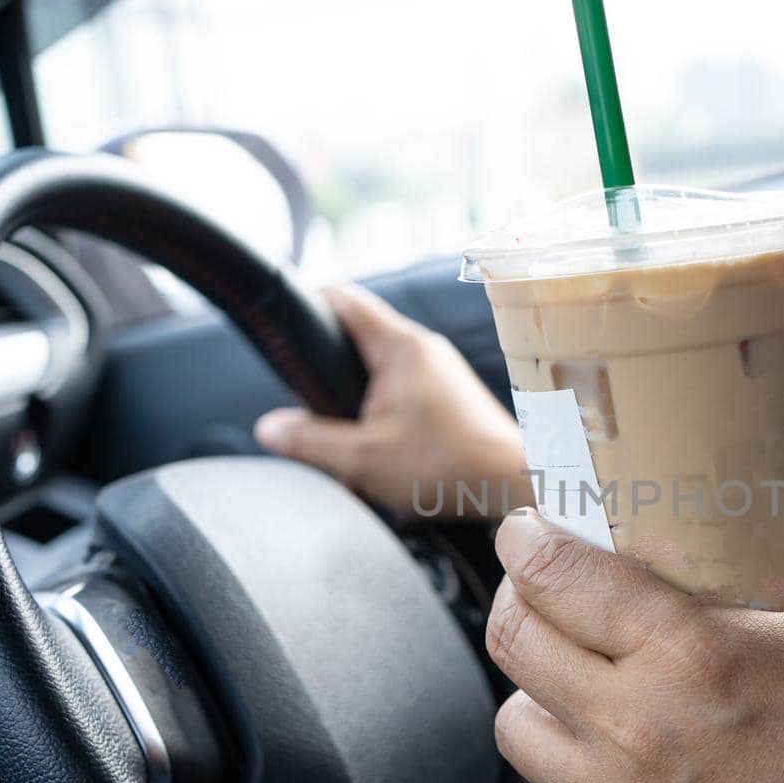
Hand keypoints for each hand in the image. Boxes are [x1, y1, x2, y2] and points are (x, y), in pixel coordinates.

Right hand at [254, 283, 529, 516]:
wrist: (512, 484)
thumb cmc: (448, 466)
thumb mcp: (362, 458)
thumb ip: (309, 441)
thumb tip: (270, 428)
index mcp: (399, 346)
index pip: (342, 298)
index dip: (306, 305)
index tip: (285, 331)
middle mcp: (423, 348)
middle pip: (357, 336)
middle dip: (329, 368)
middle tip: (313, 403)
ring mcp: (441, 370)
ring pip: (381, 368)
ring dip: (359, 396)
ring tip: (350, 432)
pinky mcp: (452, 395)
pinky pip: (404, 389)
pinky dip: (385, 411)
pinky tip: (382, 446)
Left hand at [486, 513, 783, 782]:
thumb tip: (779, 517)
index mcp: (690, 653)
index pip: (552, 575)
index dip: (525, 539)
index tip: (529, 529)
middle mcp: (637, 728)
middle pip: (512, 640)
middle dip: (516, 595)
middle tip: (542, 582)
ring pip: (515, 723)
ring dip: (536, 684)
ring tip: (578, 667)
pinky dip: (583, 754)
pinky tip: (631, 739)